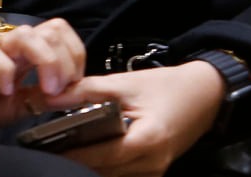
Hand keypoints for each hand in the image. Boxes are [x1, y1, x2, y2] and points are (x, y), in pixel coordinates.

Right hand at [0, 18, 85, 131]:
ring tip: (45, 90)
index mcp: (29, 53)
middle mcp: (15, 46)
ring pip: (27, 35)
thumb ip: (52, 98)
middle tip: (59, 90)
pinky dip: (6, 72)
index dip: (76, 54)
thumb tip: (85, 94)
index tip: (75, 84)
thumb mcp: (25, 105)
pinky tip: (8, 91)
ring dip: (45, 62)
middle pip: (52, 29)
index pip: (61, 32)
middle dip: (66, 60)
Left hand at [43, 62, 223, 176]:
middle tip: (48, 148)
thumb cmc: (166, 86)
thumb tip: (50, 96)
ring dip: (90, 165)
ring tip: (64, 149)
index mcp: (146, 140)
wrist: (205, 95)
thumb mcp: (126, 83)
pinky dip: (105, 166)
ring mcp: (154, 171)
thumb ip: (87, 90)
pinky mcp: (154, 172)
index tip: (44, 148)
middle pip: (104, 171)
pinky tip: (90, 152)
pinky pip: (123, 175)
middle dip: (75, 161)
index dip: (71, 154)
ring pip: (111, 176)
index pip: (100, 155)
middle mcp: (152, 163)